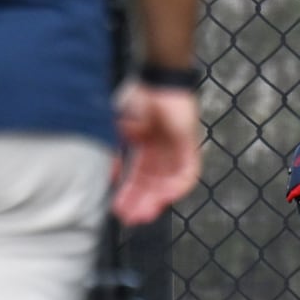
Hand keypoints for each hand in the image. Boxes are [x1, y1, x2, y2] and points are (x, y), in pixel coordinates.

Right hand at [110, 82, 202, 225]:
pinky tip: (167, 197)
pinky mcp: (189, 145)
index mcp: (142, 147)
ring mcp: (175, 149)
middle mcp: (160, 151)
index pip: (136, 177)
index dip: (128, 195)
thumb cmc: (136, 99)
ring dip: (157, 199)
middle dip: (141, 202)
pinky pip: (188, 171)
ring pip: (169, 182)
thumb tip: (110, 177)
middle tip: (132, 219)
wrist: (158, 80)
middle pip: (152, 184)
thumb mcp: (116, 128)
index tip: (118, 211)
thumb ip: (114, 152)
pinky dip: (179, 185)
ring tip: (145, 213)